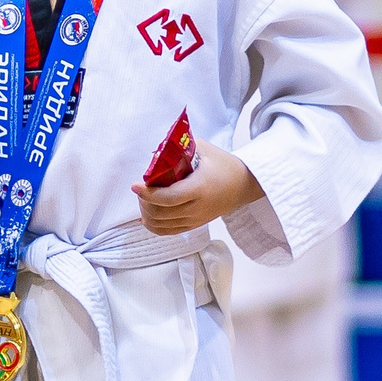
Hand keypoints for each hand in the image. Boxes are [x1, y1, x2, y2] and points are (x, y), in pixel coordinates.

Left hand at [132, 138, 262, 233]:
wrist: (245, 184)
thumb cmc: (225, 165)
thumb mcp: (204, 150)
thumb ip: (181, 148)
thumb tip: (158, 150)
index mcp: (200, 188)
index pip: (168, 198)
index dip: (148, 194)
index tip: (136, 186)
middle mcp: (197, 208)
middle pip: (161, 213)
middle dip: (144, 202)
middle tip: (140, 190)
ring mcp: (196, 219)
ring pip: (162, 225)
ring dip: (147, 214)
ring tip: (144, 200)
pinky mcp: (195, 225)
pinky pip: (169, 231)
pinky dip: (154, 226)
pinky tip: (145, 218)